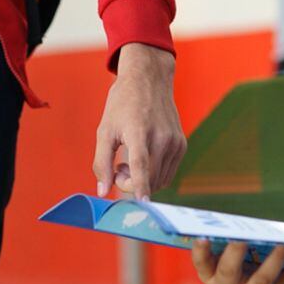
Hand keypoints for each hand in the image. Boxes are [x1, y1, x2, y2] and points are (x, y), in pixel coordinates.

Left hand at [93, 43, 184, 198]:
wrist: (149, 79)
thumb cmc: (122, 104)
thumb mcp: (105, 130)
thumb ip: (102, 163)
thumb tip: (102, 192)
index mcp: (139, 131)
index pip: (141, 164)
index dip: (141, 185)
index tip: (143, 203)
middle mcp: (162, 137)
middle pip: (150, 178)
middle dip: (131, 184)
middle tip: (118, 168)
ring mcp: (175, 141)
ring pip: (161, 180)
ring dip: (143, 180)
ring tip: (128, 161)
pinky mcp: (182, 144)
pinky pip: (168, 172)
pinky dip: (154, 174)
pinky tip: (143, 157)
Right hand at [192, 240, 283, 283]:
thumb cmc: (251, 265)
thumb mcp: (240, 256)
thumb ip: (242, 242)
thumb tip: (260, 227)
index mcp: (211, 275)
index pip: (201, 264)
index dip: (200, 252)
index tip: (202, 237)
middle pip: (229, 272)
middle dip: (236, 252)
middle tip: (244, 235)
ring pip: (262, 279)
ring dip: (276, 257)